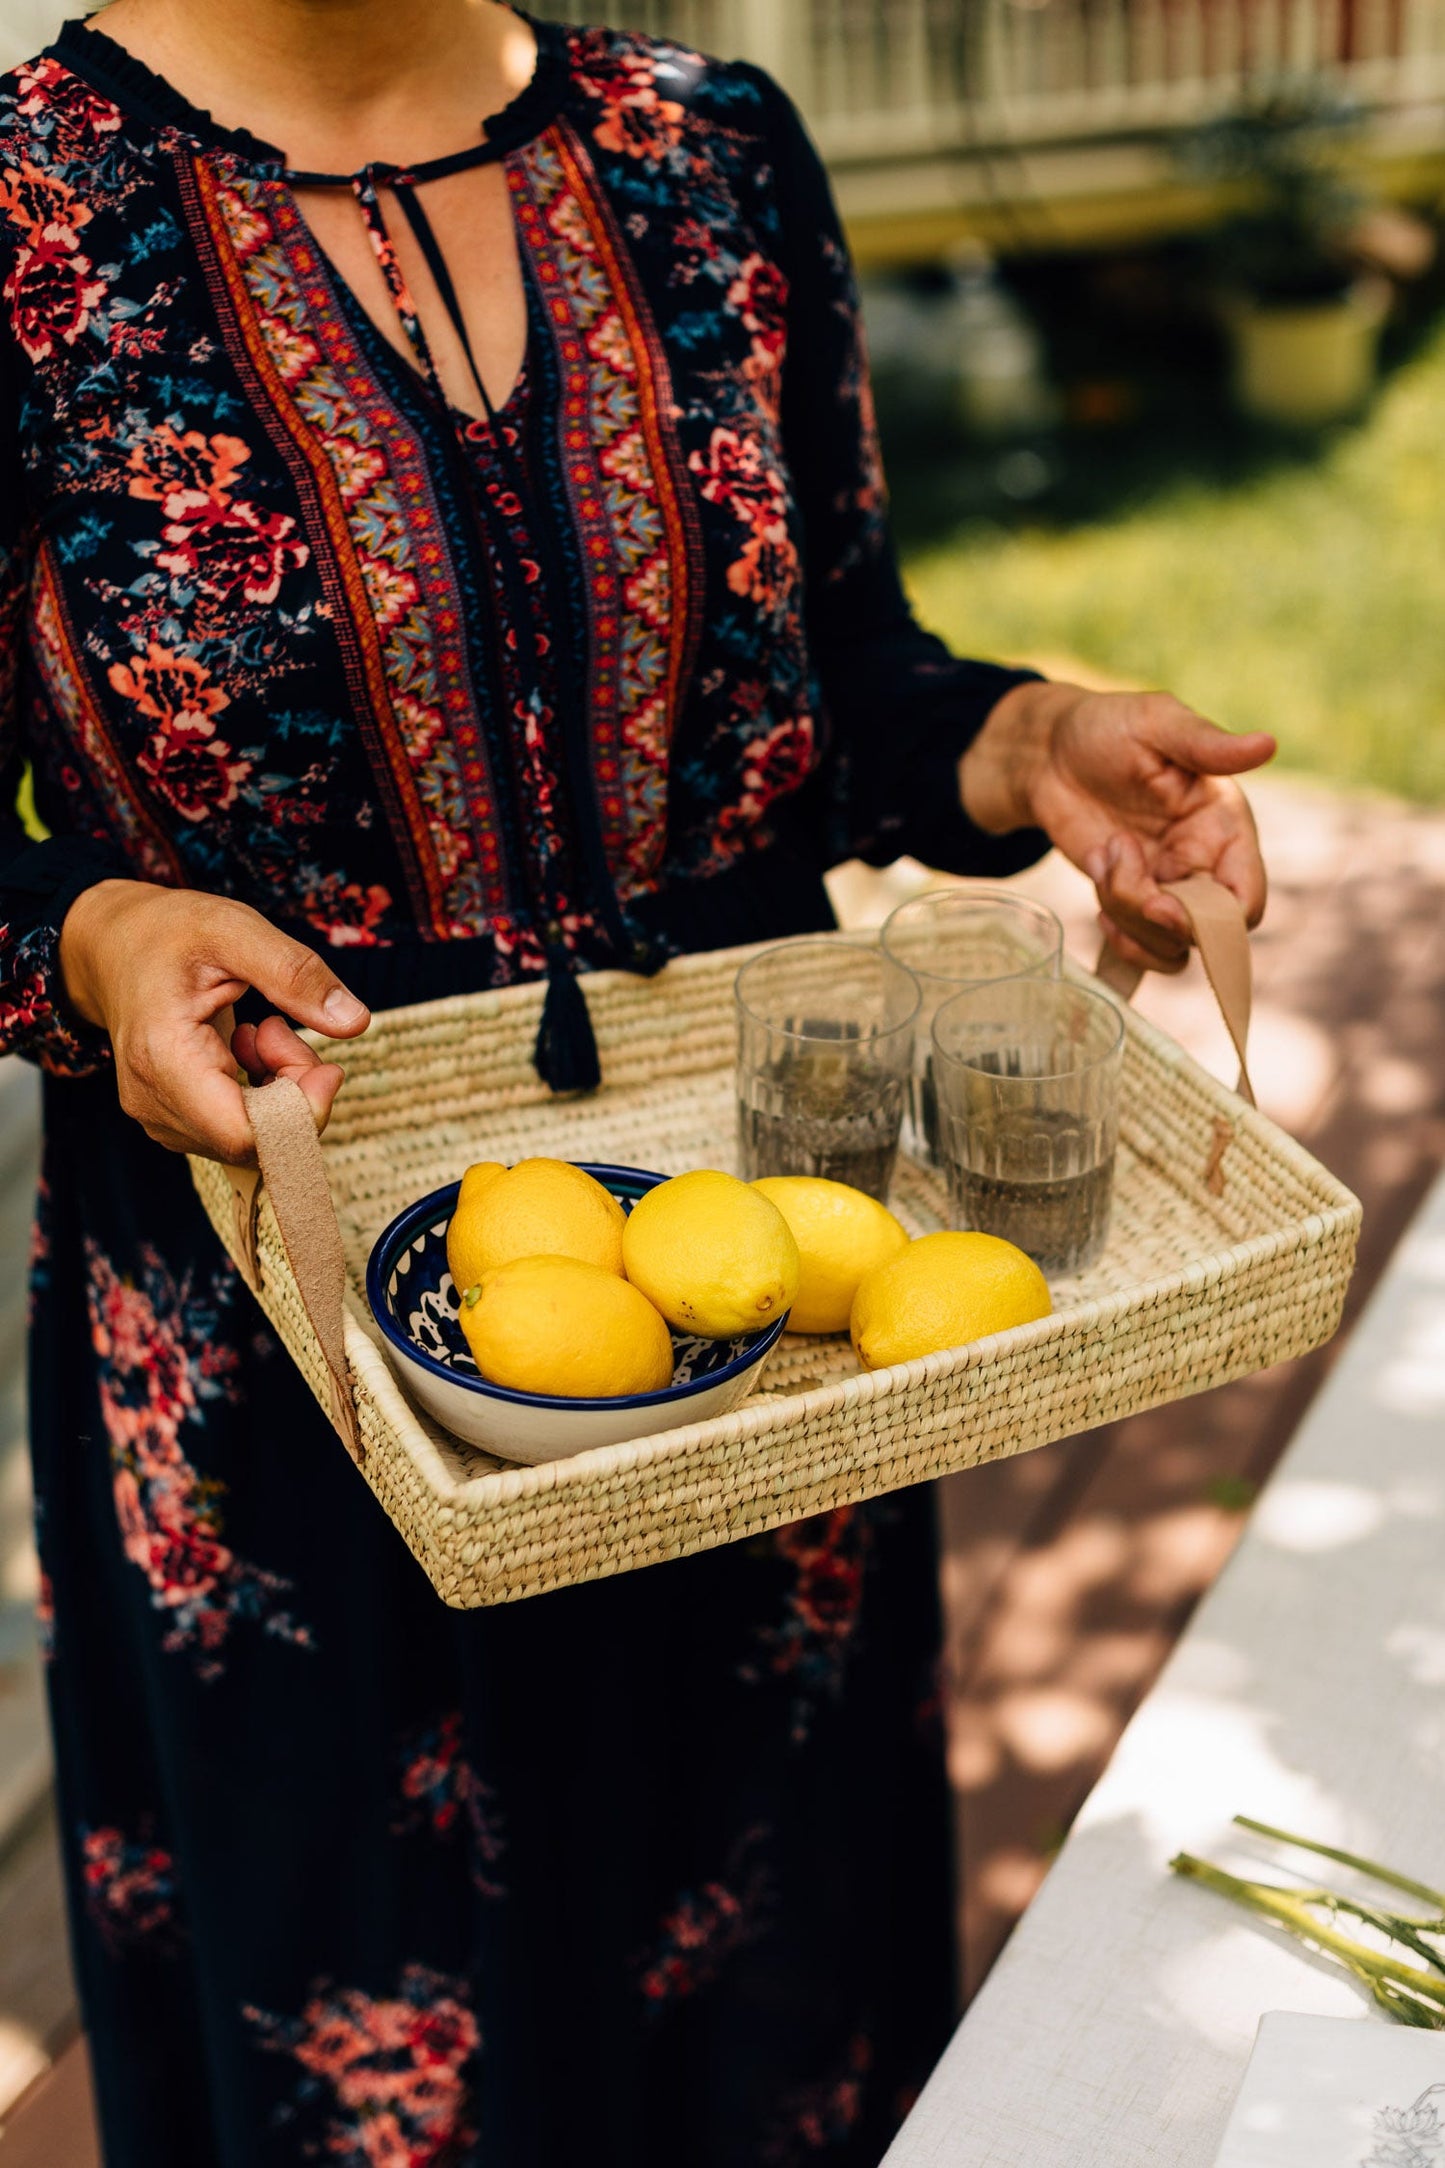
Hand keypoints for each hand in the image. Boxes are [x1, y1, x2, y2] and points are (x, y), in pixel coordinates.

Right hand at [59, 881, 370, 1162]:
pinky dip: (262, 1092)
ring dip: (280, 1088)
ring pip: (252, 1138)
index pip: (245, 1134)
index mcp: (163, 1057)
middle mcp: (154, 1101)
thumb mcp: (234, 929)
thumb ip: (294, 973)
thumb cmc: (169, 933)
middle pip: (255, 1140)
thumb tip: (356, 1022)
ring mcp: (160, 1116)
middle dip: (294, 1091)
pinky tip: (247, 1047)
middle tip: (284, 1029)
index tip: (326, 1064)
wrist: (115, 947)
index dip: (301, 1111)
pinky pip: (239, 1128)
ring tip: (263, 1029)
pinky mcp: (175, 1118)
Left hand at [959, 681, 1275, 972]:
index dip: (1215, 922)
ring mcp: (1167, 887)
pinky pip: (1141, 946)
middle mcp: (1204, 864)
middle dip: (1154, 918)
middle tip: (1115, 870)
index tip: (1160, 904)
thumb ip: (1209, 744)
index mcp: (1223, 826)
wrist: (1049, 752)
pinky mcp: (1133, 900)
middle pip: (1202, 933)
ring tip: (1104, 855)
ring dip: (1127, 918)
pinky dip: (1118, 937)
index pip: (1246, 900)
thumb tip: (1268, 744)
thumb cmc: (1108, 726)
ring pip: (1168, 946)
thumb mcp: (1157, 723)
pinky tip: (1098, 896)